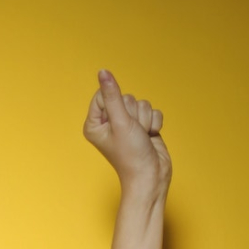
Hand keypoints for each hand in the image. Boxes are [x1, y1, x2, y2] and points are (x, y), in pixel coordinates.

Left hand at [83, 70, 171, 197]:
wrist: (151, 176)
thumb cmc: (131, 155)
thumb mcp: (120, 122)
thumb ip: (112, 95)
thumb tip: (103, 71)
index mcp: (94, 123)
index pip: (103, 93)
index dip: (115, 104)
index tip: (118, 124)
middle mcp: (109, 122)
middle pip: (125, 97)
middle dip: (133, 115)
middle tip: (132, 134)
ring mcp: (127, 124)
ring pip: (141, 103)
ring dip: (145, 120)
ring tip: (141, 138)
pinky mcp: (143, 126)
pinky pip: (153, 110)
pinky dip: (154, 123)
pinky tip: (149, 138)